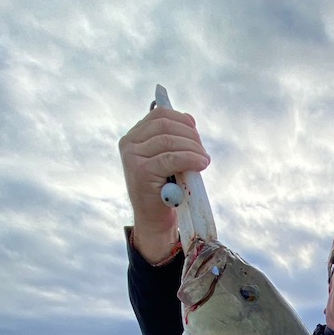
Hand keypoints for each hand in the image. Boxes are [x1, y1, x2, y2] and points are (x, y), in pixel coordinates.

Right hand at [118, 106, 210, 262]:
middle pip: (165, 125)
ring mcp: (132, 157)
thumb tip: (189, 118)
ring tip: (204, 159)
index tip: (196, 132)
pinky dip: (190, 158)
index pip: (159, 115)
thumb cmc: (163, 189)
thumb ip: (173, 139)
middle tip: (203, 151)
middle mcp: (129, 144)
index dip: (181, 120)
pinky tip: (202, 164)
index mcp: (133, 137)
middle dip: (190, 135)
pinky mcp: (141, 171)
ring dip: (193, 148)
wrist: (153, 219)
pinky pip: (171, 158)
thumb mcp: (167, 160)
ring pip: (169, 141)